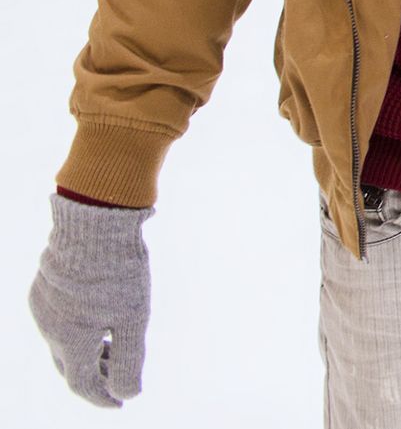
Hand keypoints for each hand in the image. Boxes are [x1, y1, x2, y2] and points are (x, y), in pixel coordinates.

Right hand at [28, 195, 154, 406]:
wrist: (93, 223)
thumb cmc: (118, 273)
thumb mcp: (133, 319)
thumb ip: (128, 361)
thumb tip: (128, 394)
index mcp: (71, 341)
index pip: (82, 384)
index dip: (102, 397)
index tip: (121, 402)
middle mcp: (50, 328)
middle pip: (69, 366)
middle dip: (93, 378)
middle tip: (115, 381)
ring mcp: (42, 306)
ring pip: (61, 342)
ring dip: (86, 352)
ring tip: (111, 351)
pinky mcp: (43, 286)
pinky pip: (57, 319)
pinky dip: (77, 329)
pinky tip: (96, 319)